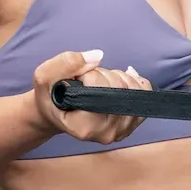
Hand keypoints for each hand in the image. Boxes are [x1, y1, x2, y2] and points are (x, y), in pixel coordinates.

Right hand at [31, 50, 150, 144]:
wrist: (57, 112)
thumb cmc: (49, 96)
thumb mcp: (45, 76)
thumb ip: (67, 63)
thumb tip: (98, 56)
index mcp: (84, 127)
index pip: (100, 90)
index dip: (90, 75)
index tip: (77, 79)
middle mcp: (107, 133)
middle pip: (120, 89)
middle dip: (104, 74)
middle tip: (86, 80)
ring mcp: (123, 130)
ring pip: (134, 89)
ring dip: (117, 76)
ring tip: (98, 82)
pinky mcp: (133, 123)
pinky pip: (145, 93)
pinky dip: (134, 80)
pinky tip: (119, 79)